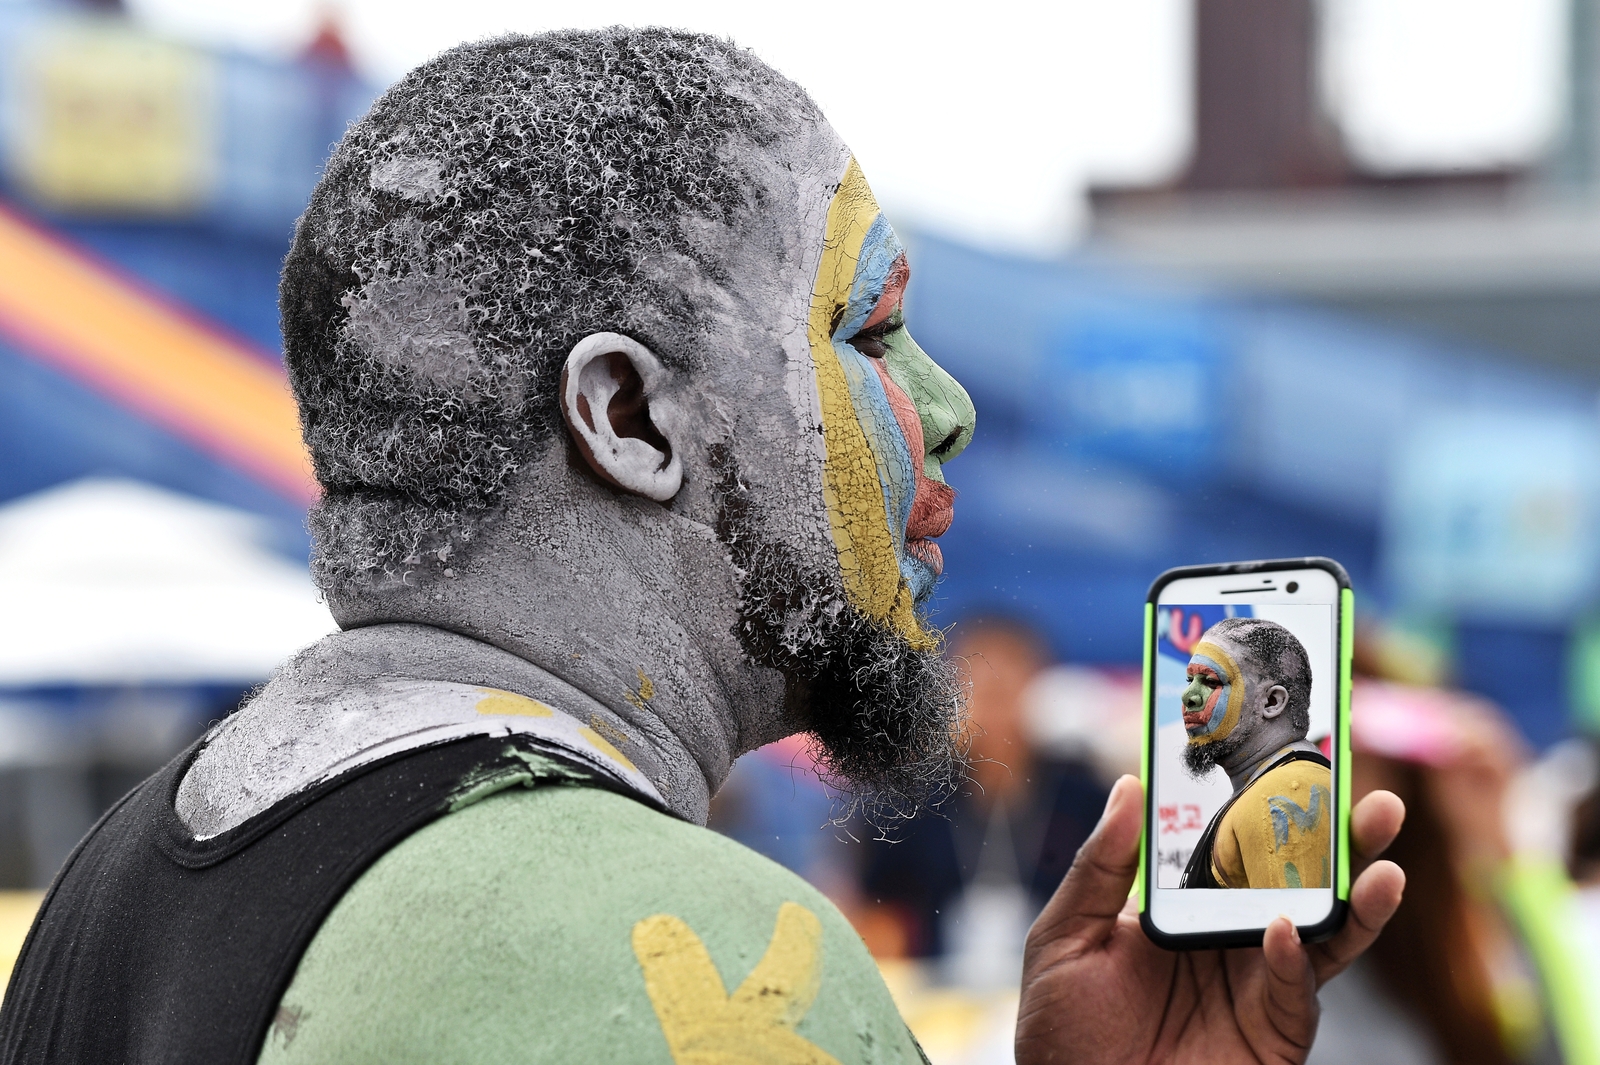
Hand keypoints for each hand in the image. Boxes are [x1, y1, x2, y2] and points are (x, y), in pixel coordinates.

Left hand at [1015, 776, 1404, 1064]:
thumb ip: (1100, 866)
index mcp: (1183, 906)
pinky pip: (1295, 993)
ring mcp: (1256, 985)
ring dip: (1355, 899)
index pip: (1232, 845)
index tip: (1292, 757)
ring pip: (1320, 934)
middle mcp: (1230, 938)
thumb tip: (1130, 784)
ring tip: (1383, 863)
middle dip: (1337, 843)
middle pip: (1294, 880)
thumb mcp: (1064, 938)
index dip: (1264, 805)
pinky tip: (1284, 932)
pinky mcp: (1271, 1034)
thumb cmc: (1064, 1036)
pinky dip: (1296, 961)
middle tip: (1369, 798)